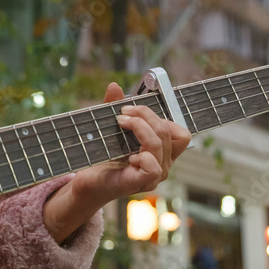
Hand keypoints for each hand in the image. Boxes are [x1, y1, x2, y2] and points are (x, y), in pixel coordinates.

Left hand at [70, 81, 192, 202]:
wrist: (87, 180)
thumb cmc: (103, 156)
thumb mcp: (111, 127)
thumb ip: (114, 107)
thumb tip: (114, 86)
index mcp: (162, 151)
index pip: (181, 133)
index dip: (161, 117)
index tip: (134, 110)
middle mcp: (163, 163)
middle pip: (168, 132)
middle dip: (144, 115)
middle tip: (122, 113)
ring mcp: (154, 176)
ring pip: (159, 144)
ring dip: (139, 127)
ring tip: (120, 124)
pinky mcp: (140, 183)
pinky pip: (152, 167)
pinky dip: (141, 156)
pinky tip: (127, 156)